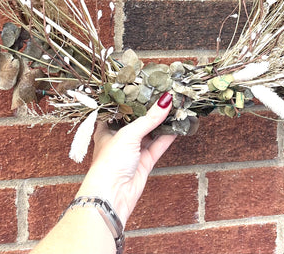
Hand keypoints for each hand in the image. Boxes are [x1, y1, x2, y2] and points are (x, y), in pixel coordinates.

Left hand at [75, 92, 175, 225]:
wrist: (112, 196)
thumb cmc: (109, 162)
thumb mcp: (128, 134)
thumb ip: (149, 118)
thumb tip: (166, 100)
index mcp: (107, 129)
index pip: (120, 109)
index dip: (132, 99)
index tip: (145, 86)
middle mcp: (119, 138)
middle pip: (137, 121)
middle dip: (150, 110)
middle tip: (164, 95)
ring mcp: (132, 151)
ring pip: (150, 133)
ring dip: (161, 123)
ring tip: (174, 107)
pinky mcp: (144, 163)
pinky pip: (157, 146)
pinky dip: (167, 136)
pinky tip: (176, 126)